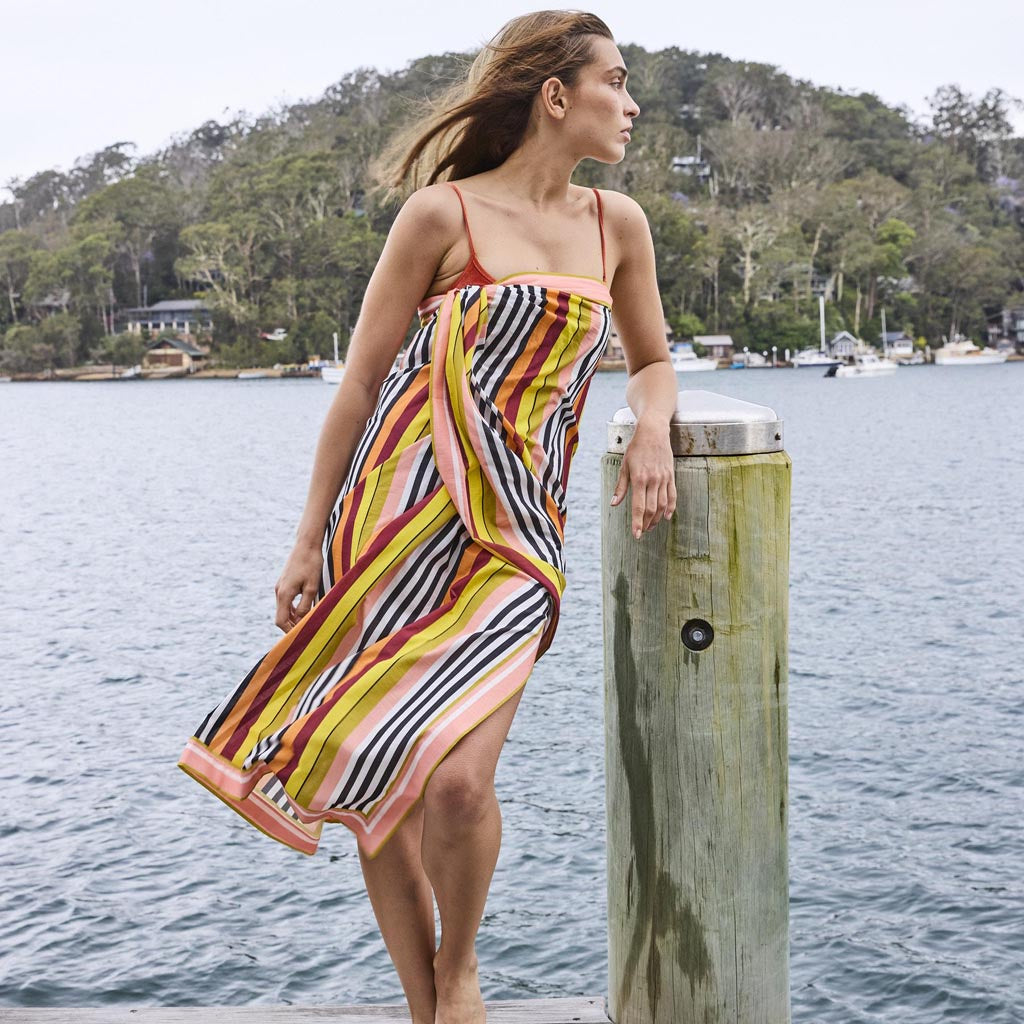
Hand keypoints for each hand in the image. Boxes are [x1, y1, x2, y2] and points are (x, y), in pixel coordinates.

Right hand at [274, 541, 324, 631]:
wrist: (306, 545)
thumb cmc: (312, 564)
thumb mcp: (311, 587)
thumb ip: (305, 605)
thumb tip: (301, 620)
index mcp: (284, 594)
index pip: (281, 620)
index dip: (289, 631)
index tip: (300, 637)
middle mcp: (279, 591)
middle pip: (281, 616)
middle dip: (291, 626)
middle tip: (305, 634)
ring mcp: (280, 587)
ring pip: (283, 609)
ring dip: (292, 618)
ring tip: (306, 624)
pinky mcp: (284, 583)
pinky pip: (285, 601)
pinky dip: (292, 609)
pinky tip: (303, 611)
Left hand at [610, 417, 675, 538]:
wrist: (653, 432)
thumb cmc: (636, 448)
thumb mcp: (624, 466)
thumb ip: (620, 487)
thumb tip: (614, 504)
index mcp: (639, 478)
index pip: (639, 506)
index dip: (637, 522)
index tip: (636, 534)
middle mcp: (653, 480)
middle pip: (651, 509)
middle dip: (646, 523)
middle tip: (642, 531)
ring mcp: (664, 478)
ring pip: (662, 505)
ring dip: (657, 518)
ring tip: (651, 527)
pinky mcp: (671, 476)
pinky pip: (673, 495)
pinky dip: (671, 508)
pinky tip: (667, 516)